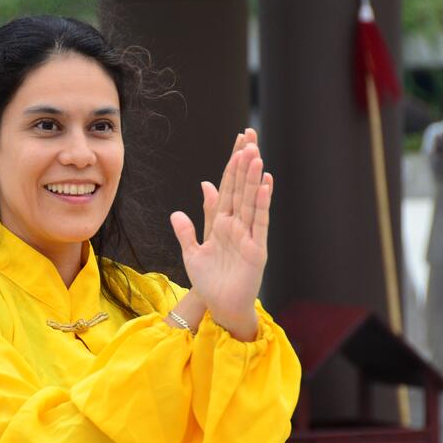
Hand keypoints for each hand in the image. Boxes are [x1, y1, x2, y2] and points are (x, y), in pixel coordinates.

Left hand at [170, 129, 271, 339]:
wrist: (219, 306)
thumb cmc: (208, 282)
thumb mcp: (192, 253)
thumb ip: (187, 231)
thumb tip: (178, 211)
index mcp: (222, 223)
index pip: (227, 187)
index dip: (232, 165)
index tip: (238, 143)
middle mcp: (237, 225)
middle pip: (241, 187)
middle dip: (245, 163)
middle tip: (250, 136)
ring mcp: (249, 235)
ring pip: (250, 199)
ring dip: (253, 177)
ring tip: (256, 154)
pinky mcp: (256, 249)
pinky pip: (259, 222)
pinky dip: (261, 203)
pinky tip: (265, 184)